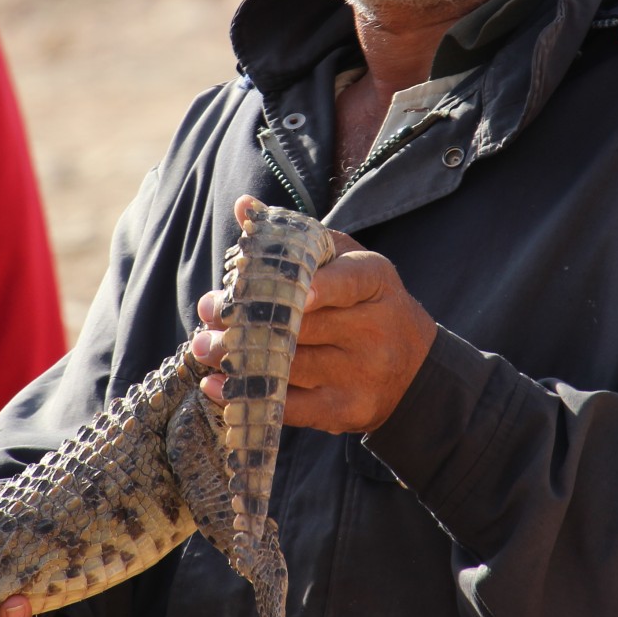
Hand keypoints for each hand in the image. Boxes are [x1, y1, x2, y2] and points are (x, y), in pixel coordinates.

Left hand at [192, 203, 435, 433]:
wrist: (413, 369)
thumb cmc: (366, 303)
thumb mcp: (345, 261)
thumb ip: (298, 238)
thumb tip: (243, 206)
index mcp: (376, 282)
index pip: (349, 281)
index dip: (320, 286)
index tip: (289, 289)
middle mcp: (375, 329)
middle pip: (305, 326)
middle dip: (250, 317)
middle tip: (207, 310)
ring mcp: (362, 372)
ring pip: (292, 365)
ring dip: (240, 356)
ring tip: (203, 346)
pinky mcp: (346, 410)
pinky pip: (293, 407)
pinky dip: (250, 396)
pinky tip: (217, 386)